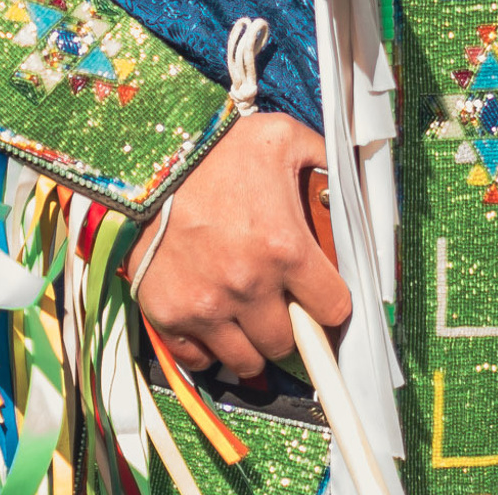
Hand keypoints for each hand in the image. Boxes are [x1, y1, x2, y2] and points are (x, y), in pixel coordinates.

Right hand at [134, 111, 350, 377]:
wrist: (151, 156)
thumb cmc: (220, 145)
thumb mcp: (283, 137)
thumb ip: (323, 158)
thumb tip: (347, 174)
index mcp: (286, 248)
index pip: (333, 309)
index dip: (332, 303)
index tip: (323, 297)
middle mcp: (249, 286)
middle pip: (287, 343)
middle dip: (291, 326)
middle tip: (282, 304)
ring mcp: (206, 305)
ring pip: (246, 361)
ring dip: (253, 345)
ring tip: (249, 320)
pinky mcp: (168, 314)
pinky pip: (198, 359)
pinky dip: (208, 348)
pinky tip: (212, 323)